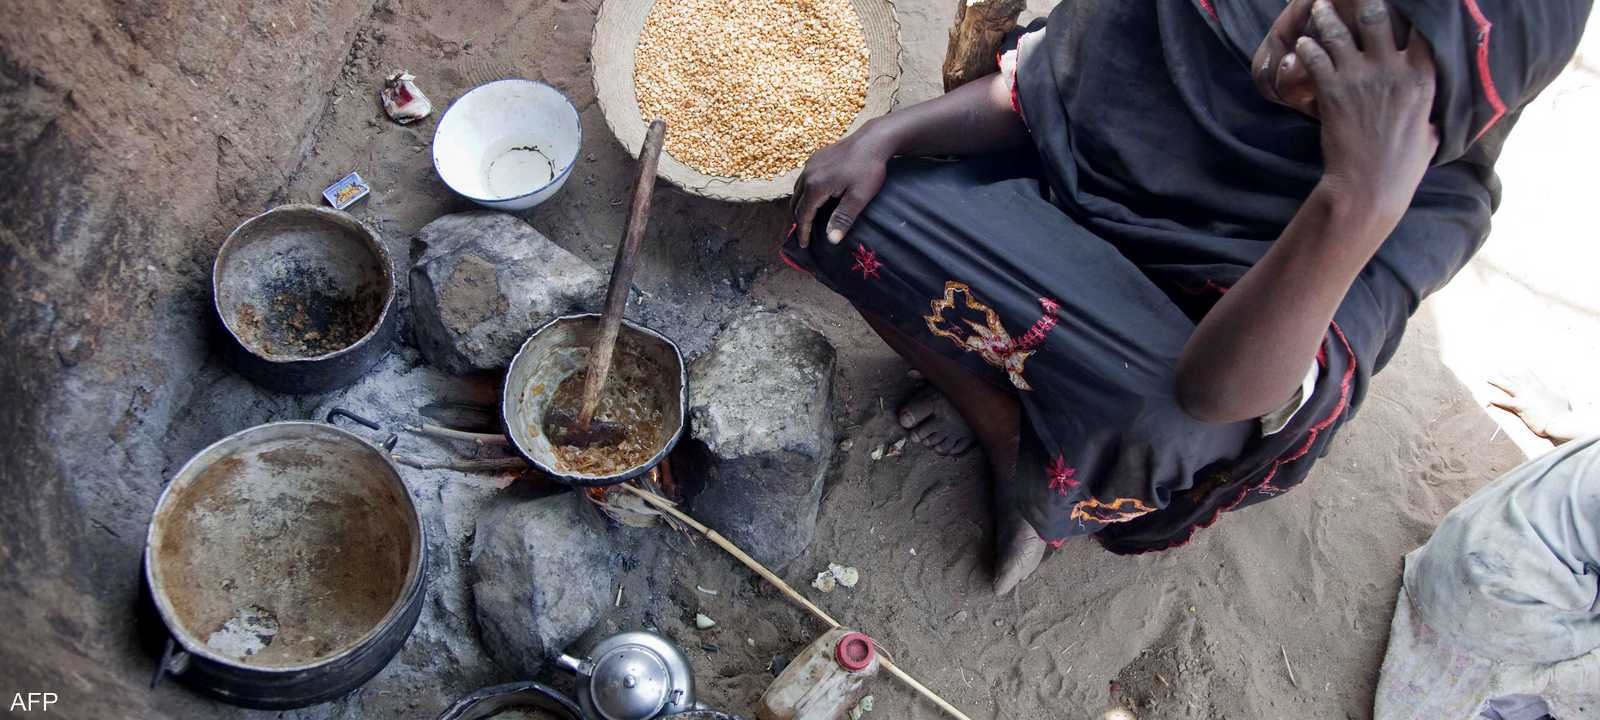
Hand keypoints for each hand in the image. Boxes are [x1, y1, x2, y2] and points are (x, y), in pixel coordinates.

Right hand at [790, 122, 892, 247]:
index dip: (803, 232)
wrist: (873, 140)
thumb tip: (831, 240)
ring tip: (807, 219)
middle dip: (798, 220)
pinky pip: (804, 179)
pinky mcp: (816, 157)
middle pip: (796, 203)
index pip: (803, 215)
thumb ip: (842, 219)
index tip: (804, 245)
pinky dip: (805, 193)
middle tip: (804, 234)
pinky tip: (814, 198)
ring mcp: (811, 164)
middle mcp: (808, 174)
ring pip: (798, 190)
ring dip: (800, 206)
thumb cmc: (868, 170)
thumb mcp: (858, 198)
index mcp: (815, 186)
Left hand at [1296, 0, 1437, 220]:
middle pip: (1376, 16)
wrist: (1368, 187)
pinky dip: (1307, 47)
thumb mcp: (1432, 132)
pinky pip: (1315, 58)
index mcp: (1424, 76)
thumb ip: (1432, 109)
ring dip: (1326, 16)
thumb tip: (1440, 106)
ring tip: (1319, 5)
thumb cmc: (1403, 165)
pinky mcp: (1332, 91)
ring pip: (1338, 32)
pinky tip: (1302, 41)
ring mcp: (1360, 78)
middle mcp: (1393, 69)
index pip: (1424, 26)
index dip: (1414, 7)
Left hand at [1487, 374, 1580, 443]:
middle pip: (1516, 378)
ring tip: (1486, 377)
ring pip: (1508, 386)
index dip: (1520, 372)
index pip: (1529, 376)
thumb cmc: (1563, 413)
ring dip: (1497, 381)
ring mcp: (1526, 398)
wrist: (1562, 423)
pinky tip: (1488, 399)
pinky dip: (1497, 401)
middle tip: (1495, 369)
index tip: (1512, 369)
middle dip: (1505, 374)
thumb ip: (1561, 389)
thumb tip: (1562, 383)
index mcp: (1540, 388)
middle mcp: (1532, 390)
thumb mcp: (1563, 398)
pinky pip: (1507, 403)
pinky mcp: (1523, 407)